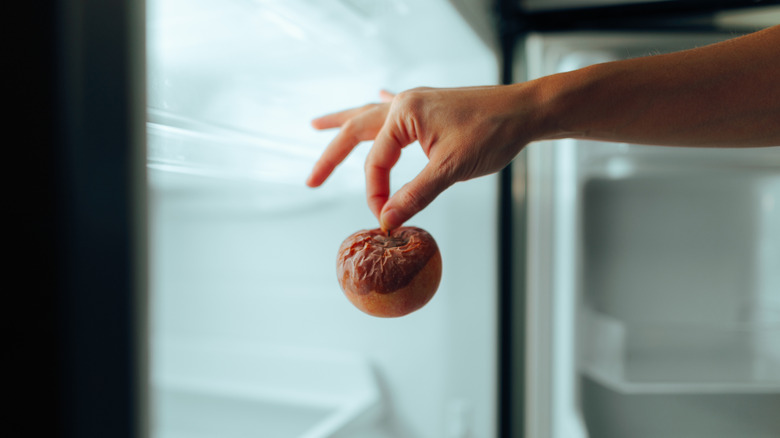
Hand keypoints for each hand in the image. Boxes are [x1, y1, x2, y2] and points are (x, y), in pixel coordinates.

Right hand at [306, 85, 543, 229]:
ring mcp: (417, 103)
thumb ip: (415, 194)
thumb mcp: (449, 169)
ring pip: (371, 117)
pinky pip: (396, 109)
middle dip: (331, 155)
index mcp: (403, 114)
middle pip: (356, 131)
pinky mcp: (431, 107)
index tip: (385, 218)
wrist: (526, 111)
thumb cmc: (492, 133)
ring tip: (316, 124)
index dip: (376, 194)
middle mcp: (404, 104)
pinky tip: (377, 97)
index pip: (377, 162)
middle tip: (311, 179)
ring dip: (345, 124)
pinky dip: (381, 107)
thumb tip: (387, 219)